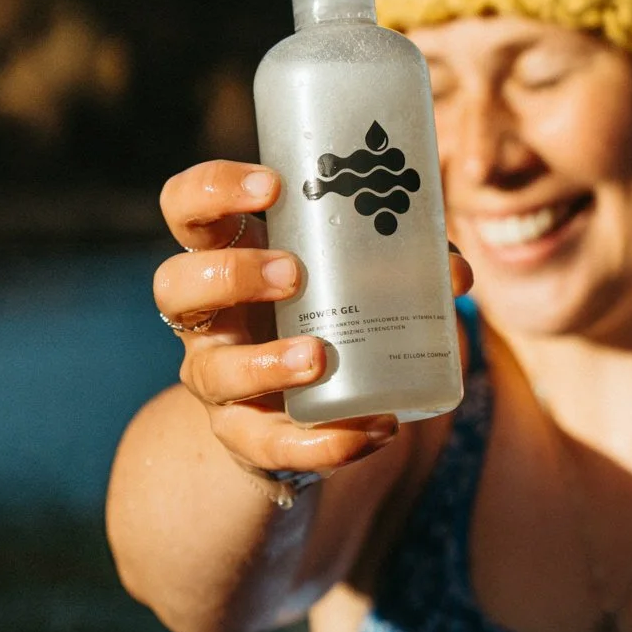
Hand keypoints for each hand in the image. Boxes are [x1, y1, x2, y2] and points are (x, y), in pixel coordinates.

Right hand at [153, 160, 469, 481]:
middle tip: (293, 273)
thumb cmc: (320, 314)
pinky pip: (272, 445)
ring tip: (319, 357)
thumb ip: (399, 264)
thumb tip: (456, 274)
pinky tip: (375, 429)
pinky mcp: (245, 437)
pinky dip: (324, 442)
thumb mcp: (345, 277)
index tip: (272, 186)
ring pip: (214, 373)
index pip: (186, 207)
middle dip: (232, 275)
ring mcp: (218, 379)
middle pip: (175, 285)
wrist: (296, 412)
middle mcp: (208, 317)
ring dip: (266, 363)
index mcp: (226, 255)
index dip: (213, 190)